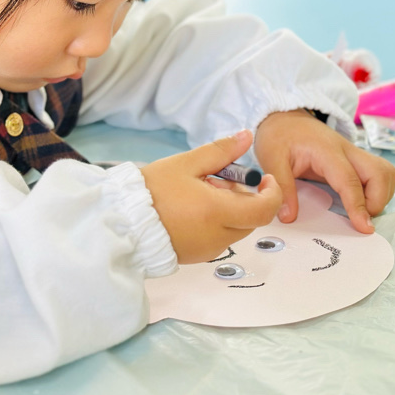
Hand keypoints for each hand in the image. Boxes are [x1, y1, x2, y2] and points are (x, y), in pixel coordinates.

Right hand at [141, 131, 282, 263]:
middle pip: (252, 219)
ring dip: (231, 211)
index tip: (265, 178)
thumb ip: (220, 151)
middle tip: (220, 180)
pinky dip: (217, 224)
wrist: (121, 222)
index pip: (265, 209)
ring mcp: (208, 250)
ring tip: (202, 194)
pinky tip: (194, 210)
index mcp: (218, 212)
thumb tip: (247, 137)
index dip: (272, 192)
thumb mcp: (185, 163)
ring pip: (236, 230)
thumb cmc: (151, 190)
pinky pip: (219, 239)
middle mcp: (218, 236)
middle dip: (246, 198)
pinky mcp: (197, 257)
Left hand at [253, 109, 394, 233]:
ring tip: (360, 209)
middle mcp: (347, 150)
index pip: (350, 180)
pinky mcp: (355, 159)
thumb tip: (289, 217)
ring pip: (385, 173)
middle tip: (360, 217)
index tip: (365, 227)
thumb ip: (283, 188)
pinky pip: (378, 174)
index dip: (359, 205)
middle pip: (381, 173)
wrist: (283, 116)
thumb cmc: (278, 136)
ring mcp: (354, 153)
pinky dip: (376, 190)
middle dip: (378, 200)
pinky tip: (359, 200)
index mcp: (327, 151)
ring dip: (381, 195)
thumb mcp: (272, 160)